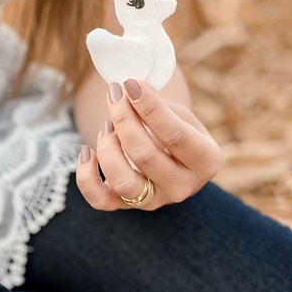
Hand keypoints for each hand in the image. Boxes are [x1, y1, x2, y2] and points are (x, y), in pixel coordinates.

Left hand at [77, 78, 221, 210]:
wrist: (169, 158)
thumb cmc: (175, 130)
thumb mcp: (178, 115)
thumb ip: (157, 107)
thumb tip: (126, 90)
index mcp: (206, 160)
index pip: (174, 135)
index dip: (150, 108)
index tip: (130, 84)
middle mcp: (183, 187)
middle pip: (145, 156)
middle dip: (124, 120)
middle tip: (114, 96)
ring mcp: (154, 201)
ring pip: (122, 180)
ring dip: (107, 147)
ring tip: (107, 125)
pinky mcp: (127, 207)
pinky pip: (99, 200)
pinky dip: (86, 176)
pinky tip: (86, 151)